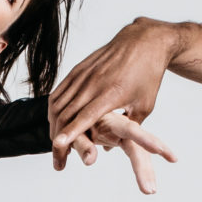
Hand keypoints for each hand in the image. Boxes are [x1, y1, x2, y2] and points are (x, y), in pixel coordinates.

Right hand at [50, 19, 177, 165]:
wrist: (144, 42)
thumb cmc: (148, 76)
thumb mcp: (145, 106)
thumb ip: (130, 129)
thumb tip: (110, 149)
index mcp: (112, 93)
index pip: (86, 116)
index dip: (71, 132)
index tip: (59, 146)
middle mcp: (94, 82)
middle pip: (67, 113)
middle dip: (59, 139)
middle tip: (58, 159)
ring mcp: (84, 74)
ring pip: (59, 103)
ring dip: (53, 126)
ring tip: (55, 144)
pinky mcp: (79, 68)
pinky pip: (60, 90)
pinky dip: (54, 108)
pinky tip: (54, 121)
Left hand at [64, 110, 177, 193]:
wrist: (72, 115)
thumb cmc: (70, 122)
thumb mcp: (72, 133)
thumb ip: (81, 144)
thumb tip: (90, 161)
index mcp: (110, 120)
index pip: (130, 129)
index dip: (145, 139)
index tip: (158, 150)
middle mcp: (122, 126)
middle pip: (139, 146)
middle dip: (145, 167)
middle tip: (150, 190)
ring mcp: (124, 135)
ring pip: (140, 153)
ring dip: (146, 172)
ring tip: (149, 191)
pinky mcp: (123, 141)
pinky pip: (136, 155)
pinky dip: (143, 168)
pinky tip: (149, 183)